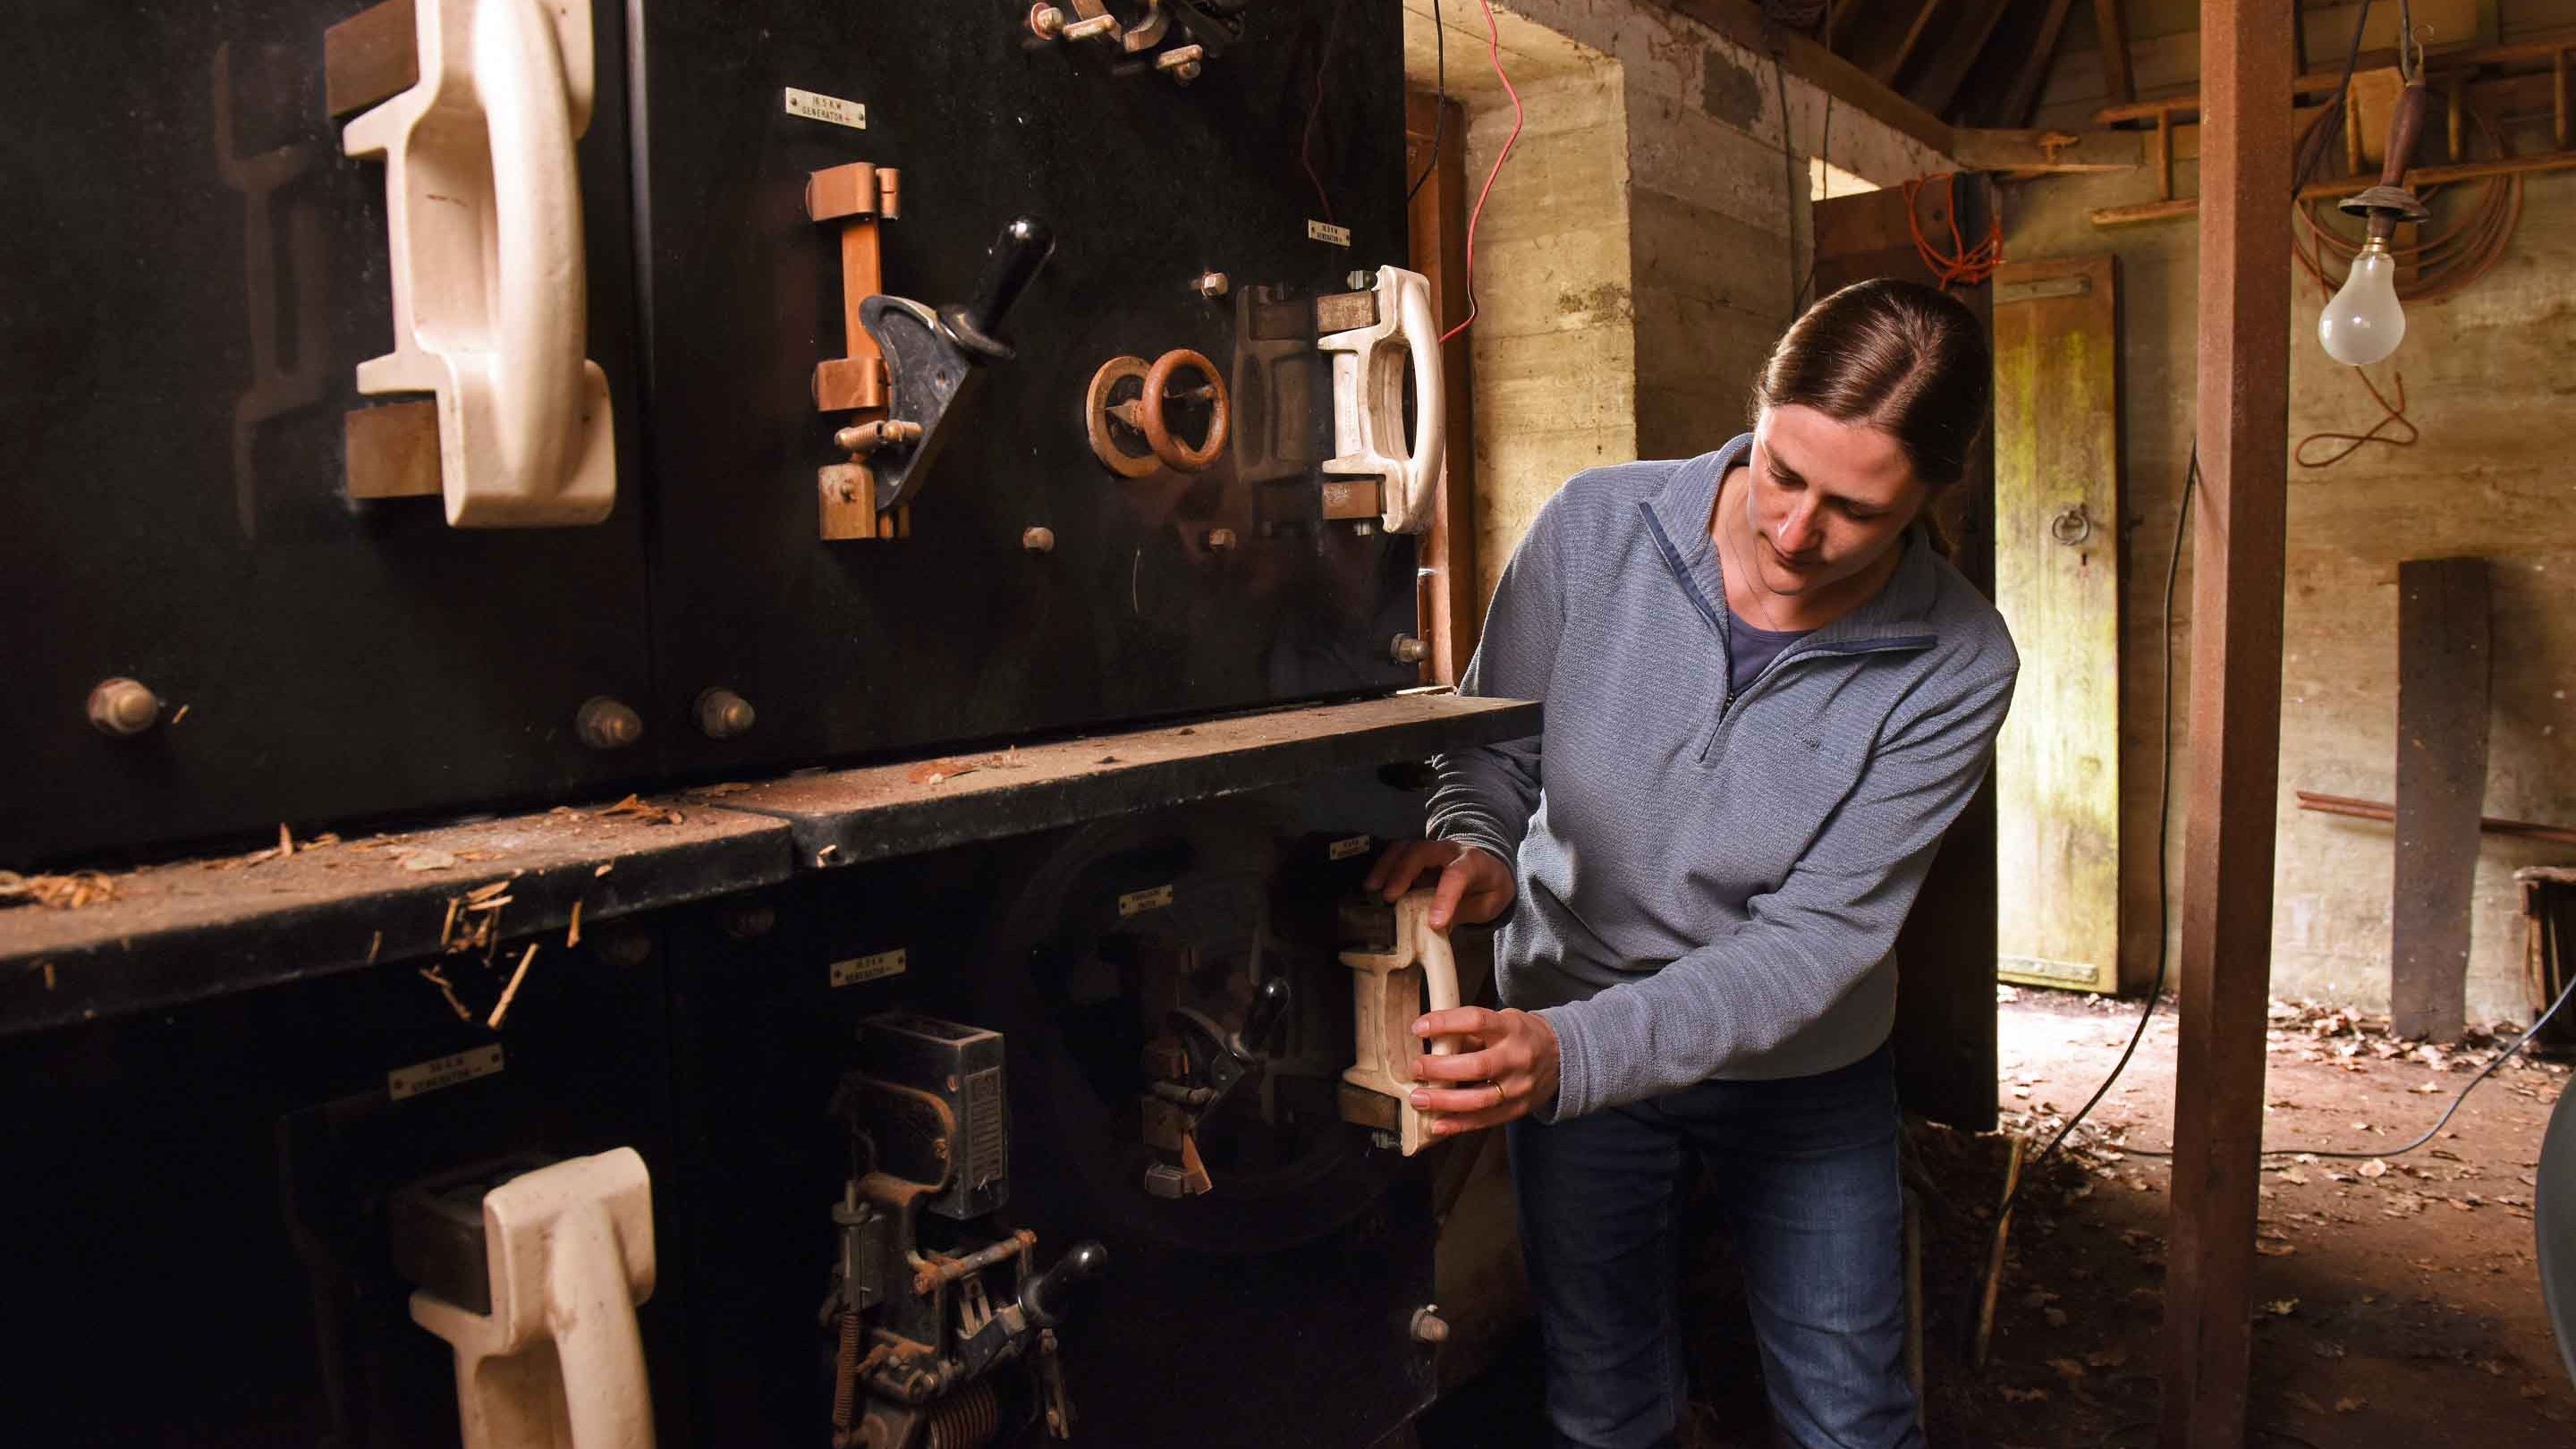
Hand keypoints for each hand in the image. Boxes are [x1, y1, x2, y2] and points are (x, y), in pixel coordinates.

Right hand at [1363, 838, 1516, 928]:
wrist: (1491, 867)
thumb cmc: (1489, 886)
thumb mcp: (1488, 905)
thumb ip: (1464, 913)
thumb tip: (1438, 927)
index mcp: (1474, 862)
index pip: (1458, 875)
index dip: (1445, 897)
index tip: (1434, 922)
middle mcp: (1449, 849)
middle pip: (1423, 851)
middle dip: (1403, 872)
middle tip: (1388, 897)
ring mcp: (1431, 848)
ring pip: (1405, 847)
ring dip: (1386, 866)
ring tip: (1372, 889)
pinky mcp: (1417, 853)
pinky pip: (1397, 852)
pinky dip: (1383, 865)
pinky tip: (1372, 884)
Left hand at [1406, 1007, 1559, 1137]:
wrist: (1562, 1057)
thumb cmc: (1521, 1035)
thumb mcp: (1502, 1021)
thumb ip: (1470, 1032)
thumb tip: (1432, 1043)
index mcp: (1511, 1028)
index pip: (1476, 1021)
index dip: (1445, 1023)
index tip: (1418, 1028)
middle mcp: (1517, 1058)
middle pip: (1477, 1066)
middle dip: (1441, 1068)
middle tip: (1417, 1067)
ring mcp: (1519, 1087)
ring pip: (1479, 1099)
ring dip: (1444, 1102)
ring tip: (1419, 1098)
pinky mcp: (1517, 1109)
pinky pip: (1485, 1121)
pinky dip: (1458, 1124)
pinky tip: (1437, 1125)